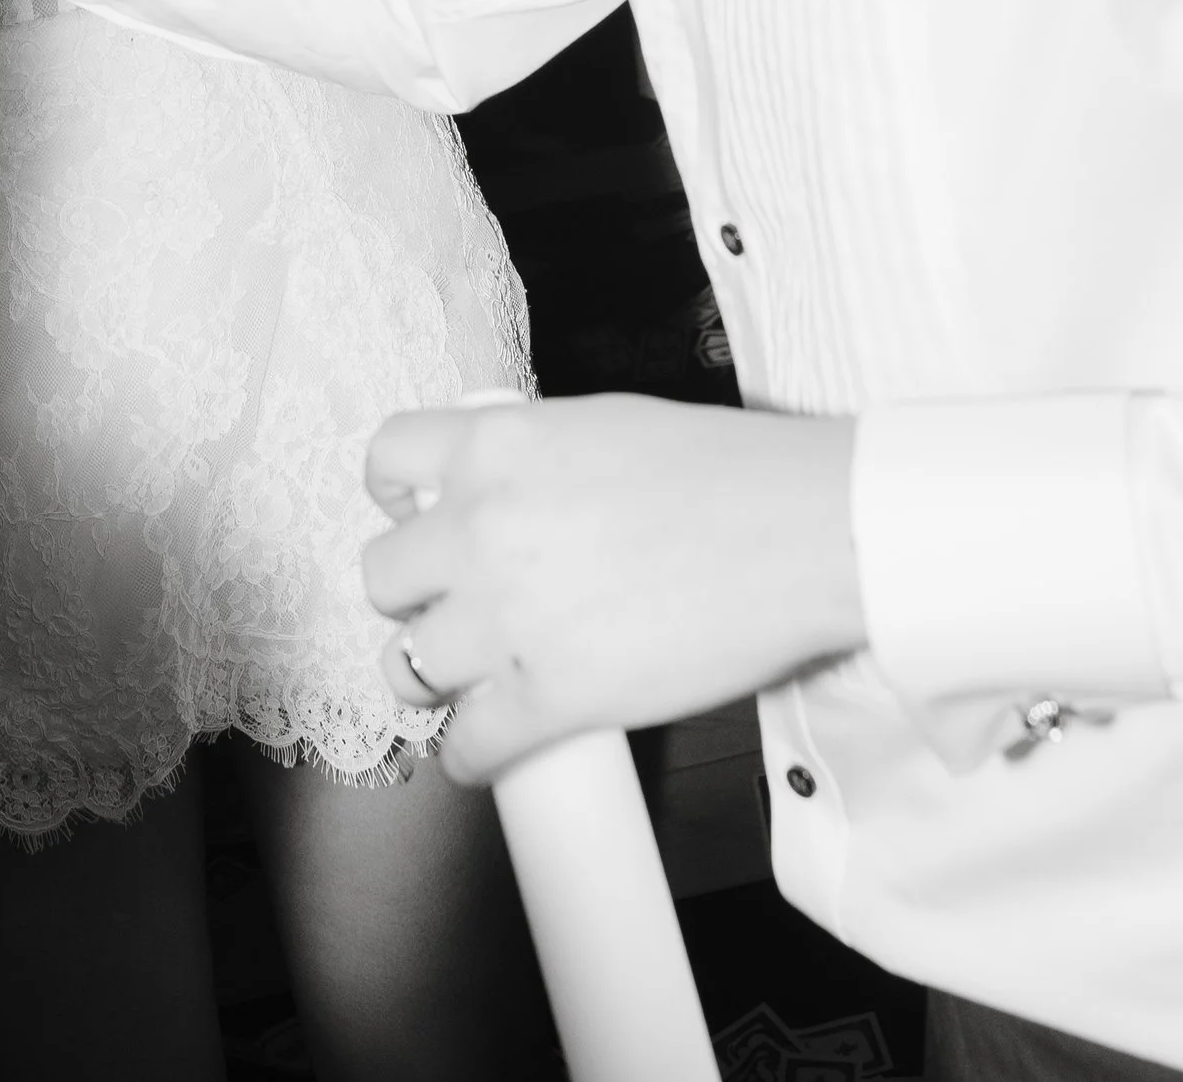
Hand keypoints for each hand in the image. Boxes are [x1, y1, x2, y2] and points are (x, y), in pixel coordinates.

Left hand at [361, 392, 864, 783]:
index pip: (386, 459)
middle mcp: (481, 524)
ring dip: (434, 679)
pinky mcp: (546, 697)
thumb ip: (535, 460)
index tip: (416, 518)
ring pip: (404, 667)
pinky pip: (465, 746)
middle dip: (417, 596)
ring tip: (473, 679)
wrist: (801, 532)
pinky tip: (499, 744)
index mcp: (497, 443)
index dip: (399, 498)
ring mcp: (506, 615)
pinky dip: (475, 755)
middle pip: (381, 577)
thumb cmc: (727, 475)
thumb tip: (512, 497)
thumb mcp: (604, 427)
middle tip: (459, 607)